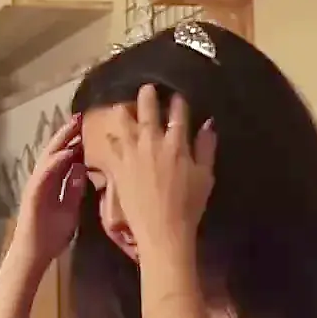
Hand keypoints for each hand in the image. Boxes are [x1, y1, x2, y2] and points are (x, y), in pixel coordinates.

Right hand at [7, 114, 85, 271]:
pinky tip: (66, 152)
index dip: (74, 141)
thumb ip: (74, 189)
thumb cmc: (50, 235)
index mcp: (52, 183)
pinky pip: (44, 174)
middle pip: (55, 151)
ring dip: (60, 141)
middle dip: (67, 134)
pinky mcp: (33, 194)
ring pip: (48, 158)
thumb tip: (81, 168)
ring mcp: (36, 185)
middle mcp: (42, 180)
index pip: (63, 157)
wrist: (34, 254)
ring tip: (73, 126)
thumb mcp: (70, 208)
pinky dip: (55, 162)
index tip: (88, 127)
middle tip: (80, 117)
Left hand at [98, 85, 214, 252]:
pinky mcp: (117, 167)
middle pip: (148, 112)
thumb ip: (206, 147)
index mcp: (176, 144)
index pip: (177, 114)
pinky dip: (110, 137)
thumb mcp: (205, 176)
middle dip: (148, 96)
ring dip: (124, 112)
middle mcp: (151, 144)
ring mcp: (132, 154)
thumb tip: (209, 123)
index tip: (176, 94)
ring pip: (124, 124)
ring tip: (122, 105)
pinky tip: (107, 132)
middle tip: (147, 88)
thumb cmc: (188, 205)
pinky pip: (111, 146)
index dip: (177, 102)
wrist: (161, 229)